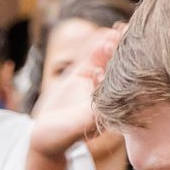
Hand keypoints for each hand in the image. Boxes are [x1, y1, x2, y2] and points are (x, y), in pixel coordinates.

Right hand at [25, 24, 121, 165]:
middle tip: (126, 37)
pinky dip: (95, 47)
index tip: (127, 55)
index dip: (124, 70)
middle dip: (121, 54)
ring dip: (110, 47)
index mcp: (110, 109)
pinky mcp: (81, 76)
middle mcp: (106, 95)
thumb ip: (87, 117)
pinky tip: (103, 34)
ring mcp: (94, 84)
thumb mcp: (74, 128)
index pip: (121, 86)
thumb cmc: (58, 138)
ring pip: (104, 62)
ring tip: (116, 31)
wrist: (42, 138)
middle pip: (117, 70)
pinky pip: (90, 59)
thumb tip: (99, 107)